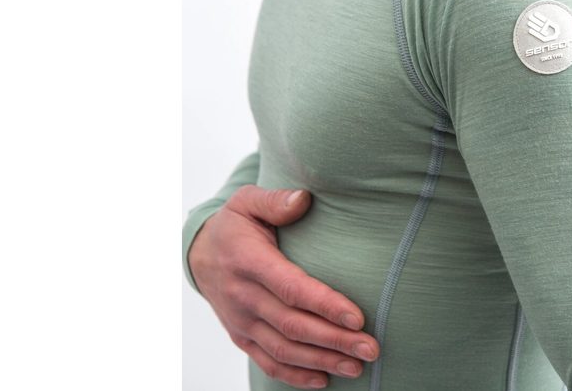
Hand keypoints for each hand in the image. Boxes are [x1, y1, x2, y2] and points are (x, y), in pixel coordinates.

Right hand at [189, 185, 379, 388]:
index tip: (358, 318)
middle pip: (294, 325)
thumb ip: (275, 201)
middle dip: (335, 341)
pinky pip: (268, 362)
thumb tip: (303, 199)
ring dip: (322, 361)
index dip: (325, 305)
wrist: (199, 254)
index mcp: (248, 262)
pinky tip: (324, 380)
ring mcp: (241, 321)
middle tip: (372, 349)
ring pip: (284, 349)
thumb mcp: (247, 202)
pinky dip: (295, 375)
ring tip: (358, 367)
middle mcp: (243, 296)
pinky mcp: (241, 336)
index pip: (291, 288)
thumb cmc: (235, 225)